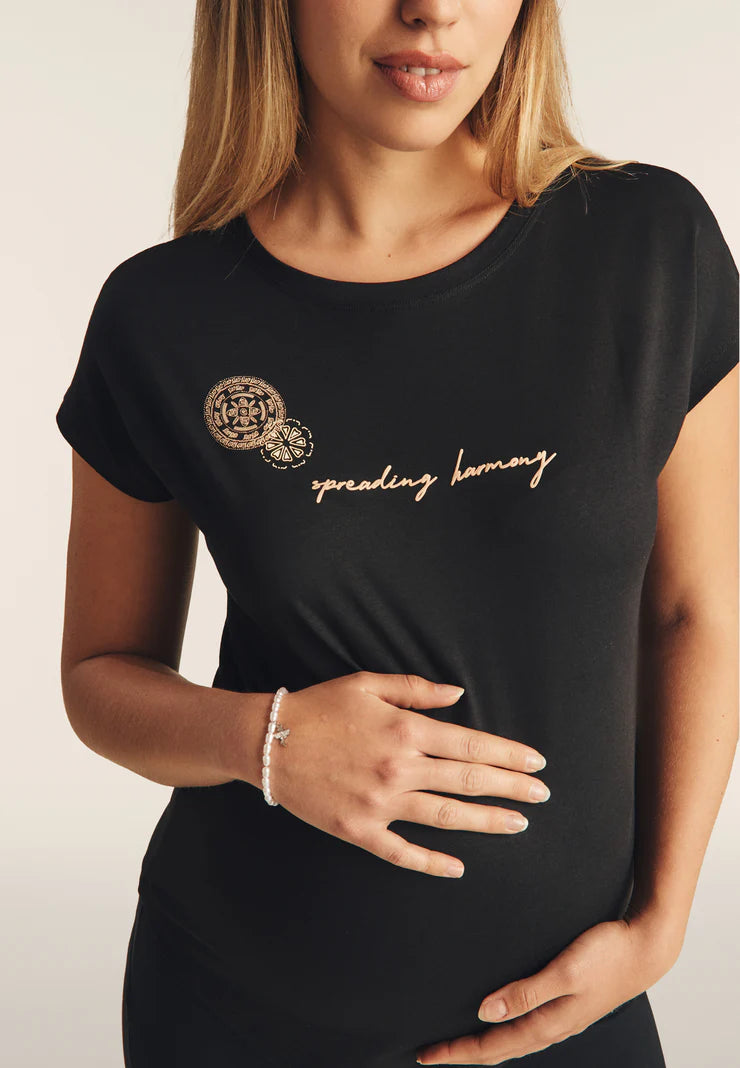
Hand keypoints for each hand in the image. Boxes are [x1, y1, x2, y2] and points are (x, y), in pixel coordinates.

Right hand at [258, 670, 549, 877]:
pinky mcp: (359, 830)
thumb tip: (459, 695)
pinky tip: (458, 867)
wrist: (268, 741)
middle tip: (543, 795)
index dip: (508, 754)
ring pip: (446, 817)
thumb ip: (417, 690)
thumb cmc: (318, 707)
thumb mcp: (367, 683)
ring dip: (486, 822)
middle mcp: (399, 769)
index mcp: (405, 730)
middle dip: (512, 788)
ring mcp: (380, 803)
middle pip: (468, 781)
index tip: (536, 762)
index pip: (471, 744)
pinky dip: (431, 862)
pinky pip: (402, 852)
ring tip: (518, 824)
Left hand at [415, 913, 678, 1063]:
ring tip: (456, 1041)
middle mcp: (551, 1026)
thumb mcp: (564, 971)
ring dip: (482, 1042)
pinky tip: (497, 1018)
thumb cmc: (606, 955)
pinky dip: (503, 1027)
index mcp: (548, 1023)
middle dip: (463, 1052)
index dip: (457, 1052)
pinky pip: (525, 1024)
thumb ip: (526, 993)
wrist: (646, 948)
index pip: (492, 1046)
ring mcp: (559, 1017)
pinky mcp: (565, 1003)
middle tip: (428, 1052)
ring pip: (511, 1039)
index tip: (425, 1055)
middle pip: (498, 1048)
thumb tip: (486, 1013)